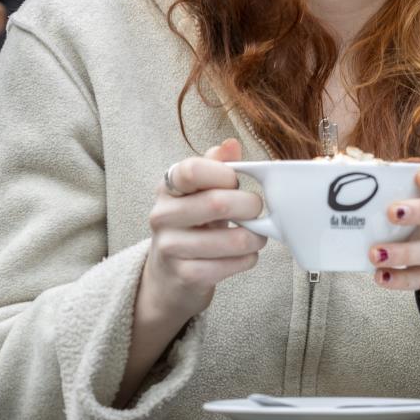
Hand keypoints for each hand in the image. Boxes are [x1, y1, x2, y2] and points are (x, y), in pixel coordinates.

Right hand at [141, 137, 266, 323]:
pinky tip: (243, 255)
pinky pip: (233, 264)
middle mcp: (162, 216)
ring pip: (233, 239)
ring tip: (256, 235)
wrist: (169, 273)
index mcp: (168, 188)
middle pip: (217, 203)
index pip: (192, 170)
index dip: (225, 174)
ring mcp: (170, 247)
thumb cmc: (194, 223)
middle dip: (251, 206)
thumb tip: (230, 144)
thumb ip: (217, 165)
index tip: (236, 182)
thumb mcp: (201, 192)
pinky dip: (248, 259)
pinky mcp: (185, 275)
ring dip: (256, 237)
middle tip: (257, 209)